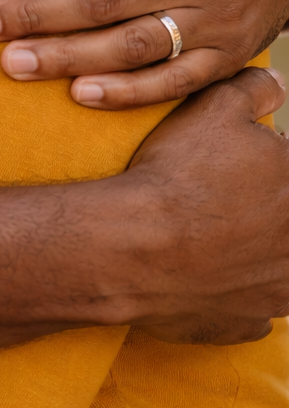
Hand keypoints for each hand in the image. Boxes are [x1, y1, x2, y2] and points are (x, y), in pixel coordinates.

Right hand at [121, 66, 288, 342]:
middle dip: (265, 207)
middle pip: (283, 223)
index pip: (287, 169)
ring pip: (280, 271)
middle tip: (223, 194)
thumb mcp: (216, 109)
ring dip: (259, 254)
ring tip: (216, 234)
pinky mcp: (247, 324)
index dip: (271, 161)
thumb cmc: (178, 173)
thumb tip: (276, 83)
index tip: (243, 162)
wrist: (134, 244)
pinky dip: (235, 293)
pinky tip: (207, 272)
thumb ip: (254, 90)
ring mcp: (277, 294)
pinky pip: (252, 310)